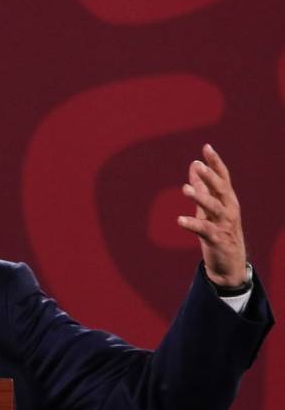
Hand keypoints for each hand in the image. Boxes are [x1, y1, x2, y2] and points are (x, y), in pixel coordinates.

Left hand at [177, 144, 246, 286]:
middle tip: (197, 164)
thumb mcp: (209, 206)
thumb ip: (202, 186)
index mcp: (227, 199)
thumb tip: (194, 165)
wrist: (229, 262)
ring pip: (214, 208)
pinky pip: (204, 230)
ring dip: (200, 198)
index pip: (223, 177)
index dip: (215, 163)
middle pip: (221, 189)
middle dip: (210, 177)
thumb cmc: (218, 230)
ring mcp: (224, 224)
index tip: (206, 147)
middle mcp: (229, 209)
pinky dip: (192, 224)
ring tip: (185, 189)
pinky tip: (179, 220)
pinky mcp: (217, 239)